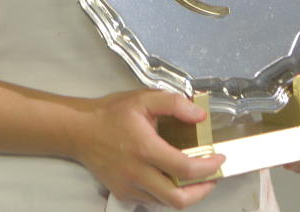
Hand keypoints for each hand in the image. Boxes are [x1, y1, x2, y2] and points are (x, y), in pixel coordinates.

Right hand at [69, 89, 225, 208]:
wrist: (80, 131)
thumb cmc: (111, 114)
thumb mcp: (143, 99)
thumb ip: (174, 104)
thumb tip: (200, 116)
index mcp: (145, 149)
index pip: (185, 168)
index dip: (209, 167)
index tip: (219, 159)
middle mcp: (137, 173)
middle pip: (178, 198)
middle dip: (203, 190)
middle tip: (212, 176)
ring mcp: (129, 187)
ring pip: (166, 203)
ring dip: (186, 194)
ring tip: (196, 177)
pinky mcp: (123, 194)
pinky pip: (152, 202)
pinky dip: (167, 195)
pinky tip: (172, 179)